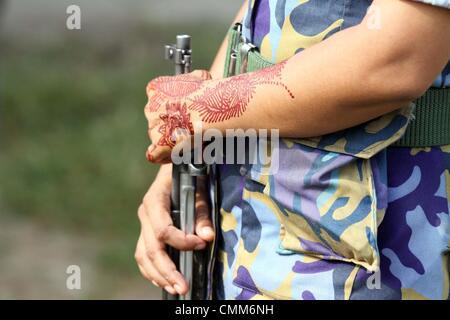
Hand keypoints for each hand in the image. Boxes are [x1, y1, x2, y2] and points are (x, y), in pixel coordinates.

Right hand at [135, 164, 213, 294]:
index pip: (163, 230)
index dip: (181, 241)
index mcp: (154, 201)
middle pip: (151, 249)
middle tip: (184, 287)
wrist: (174, 166)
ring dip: (159, 275)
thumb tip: (208, 237)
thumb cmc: (188, 176)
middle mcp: (145, 215)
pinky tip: (164, 282)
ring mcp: (144, 225)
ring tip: (176, 289)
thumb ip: (202, 213)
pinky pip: (143, 256)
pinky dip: (152, 271)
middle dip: (167, 270)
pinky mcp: (146, 233)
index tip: (201, 244)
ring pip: (144, 256)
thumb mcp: (198, 189)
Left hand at [144, 70, 211, 163]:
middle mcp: (150, 108)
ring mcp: (153, 127)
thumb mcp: (199, 78)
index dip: (170, 108)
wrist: (208, 108)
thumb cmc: (207, 92)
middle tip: (188, 129)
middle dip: (170, 125)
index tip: (182, 112)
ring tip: (189, 141)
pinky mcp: (158, 144)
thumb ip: (192, 81)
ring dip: (170, 140)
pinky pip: (155, 154)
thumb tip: (198, 81)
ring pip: (158, 137)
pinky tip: (175, 154)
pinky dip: (163, 156)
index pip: (157, 100)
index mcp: (155, 89)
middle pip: (157, 120)